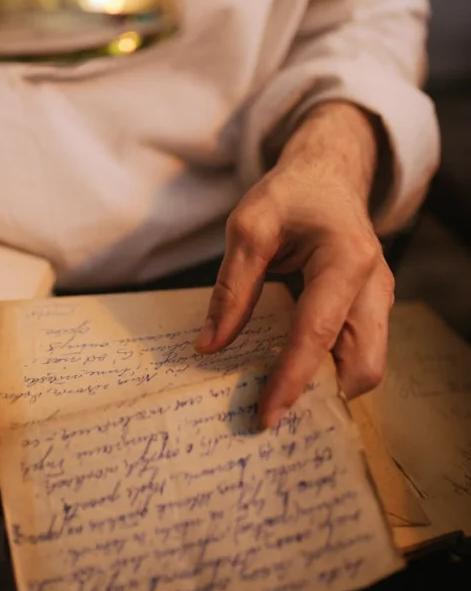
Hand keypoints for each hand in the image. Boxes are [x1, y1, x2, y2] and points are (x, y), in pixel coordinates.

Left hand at [196, 103, 393, 427]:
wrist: (329, 175)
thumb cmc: (290, 195)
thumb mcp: (248, 228)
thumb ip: (231, 288)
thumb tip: (210, 346)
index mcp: (345, 259)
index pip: (317, 333)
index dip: (291, 379)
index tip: (265, 416)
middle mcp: (375, 284)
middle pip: (364, 364)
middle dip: (324, 395)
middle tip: (271, 413)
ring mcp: (380, 298)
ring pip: (367, 364)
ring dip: (328, 387)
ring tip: (279, 399)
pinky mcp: (373, 308)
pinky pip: (359, 351)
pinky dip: (331, 370)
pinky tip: (294, 375)